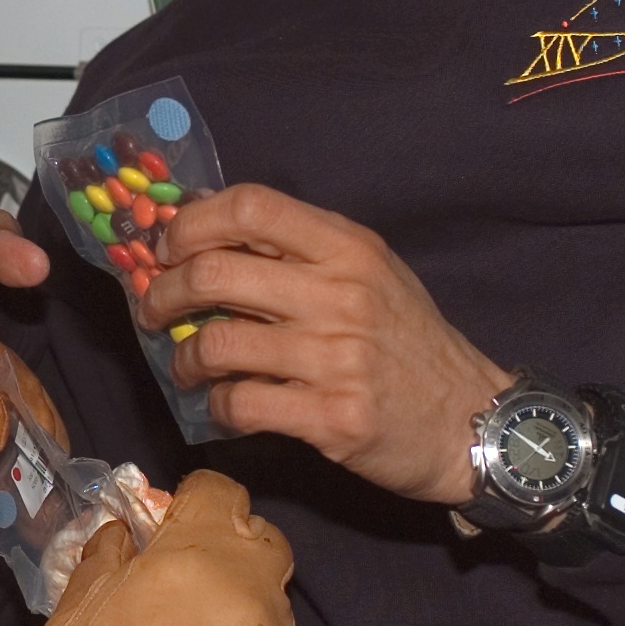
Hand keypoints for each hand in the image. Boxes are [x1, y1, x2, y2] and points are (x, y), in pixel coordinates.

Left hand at [0, 333, 60, 623]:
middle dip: (34, 428)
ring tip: (47, 494)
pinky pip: (1, 491)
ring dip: (34, 467)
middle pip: (9, 400)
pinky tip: (32, 516)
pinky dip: (21, 502)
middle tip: (48, 466)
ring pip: (11, 446)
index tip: (35, 425)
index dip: (16, 385)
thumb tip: (6, 415)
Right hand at [0, 469, 302, 625]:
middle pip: (265, 543)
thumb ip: (106, 559)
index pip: (220, 494)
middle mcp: (251, 595)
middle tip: (196, 581)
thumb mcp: (75, 609)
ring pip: (276, 613)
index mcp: (195, 556)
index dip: (196, 503)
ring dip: (244, 619)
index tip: (177, 521)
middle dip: (235, 551)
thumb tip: (121, 535)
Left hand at [141, 183, 509, 504]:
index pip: (250, 206)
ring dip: (183, 358)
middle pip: (215, 272)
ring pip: (217, 344)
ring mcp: (336, 357)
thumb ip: (303, 252)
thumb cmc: (410, 344)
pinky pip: (241, 404)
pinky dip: (218, 405)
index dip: (191, 222)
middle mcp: (340, 293)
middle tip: (153, 310)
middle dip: (163, 292)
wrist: (471, 420)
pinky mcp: (332, 417)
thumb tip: (208, 236)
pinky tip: (224, 405)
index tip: (168, 247)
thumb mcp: (371, 274)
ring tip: (186, 366)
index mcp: (347, 247)